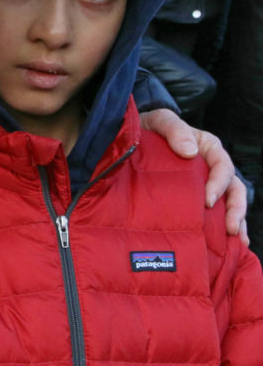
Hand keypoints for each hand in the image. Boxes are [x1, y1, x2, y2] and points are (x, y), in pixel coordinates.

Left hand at [140, 109, 248, 244]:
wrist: (129, 137)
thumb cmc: (148, 127)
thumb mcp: (160, 120)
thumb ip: (174, 130)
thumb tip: (190, 151)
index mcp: (207, 147)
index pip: (222, 166)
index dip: (219, 184)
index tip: (208, 201)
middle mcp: (210, 167)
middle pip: (233, 189)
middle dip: (236, 209)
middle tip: (231, 229)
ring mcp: (204, 184)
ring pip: (229, 204)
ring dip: (235, 221)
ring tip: (236, 241)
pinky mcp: (194, 198)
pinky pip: (213, 213)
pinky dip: (221, 228)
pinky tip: (225, 246)